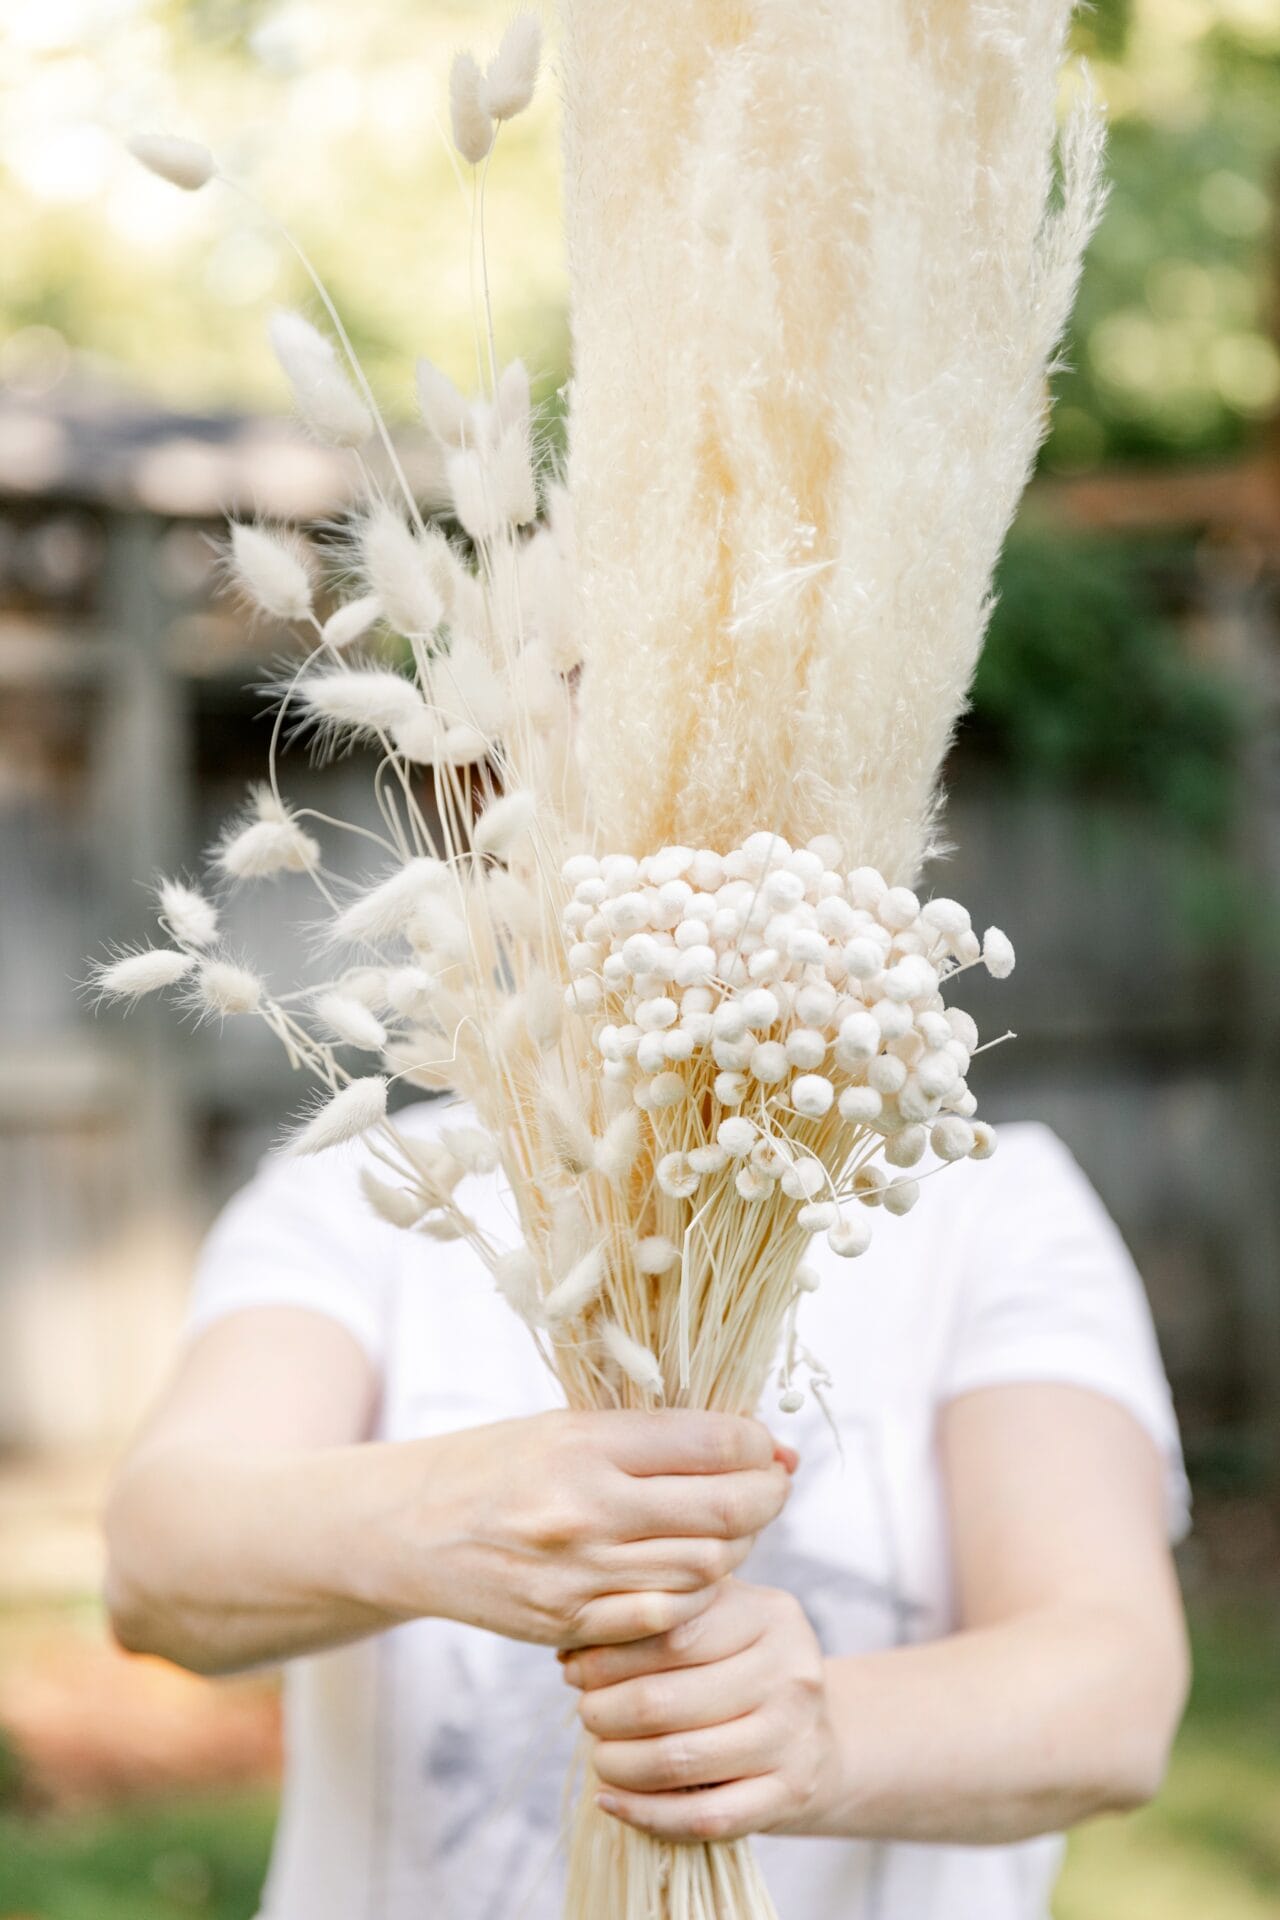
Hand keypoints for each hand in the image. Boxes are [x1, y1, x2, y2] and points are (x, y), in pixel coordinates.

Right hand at [407, 1412, 792, 1648]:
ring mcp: (578, 1575)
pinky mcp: (570, 1624)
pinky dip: (693, 1594)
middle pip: (724, 1512)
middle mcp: (585, 1509)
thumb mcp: (568, 1424)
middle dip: (767, 1497)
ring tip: (727, 1525)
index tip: (765, 1445)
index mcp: (586, 1443)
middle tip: (771, 1486)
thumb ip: (656, 1436)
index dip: (758, 1445)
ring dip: (734, 1546)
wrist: (408, 1528)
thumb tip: (755, 1442)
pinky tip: (687, 1571)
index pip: (714, 1443)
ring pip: (706, 1568)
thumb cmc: (497, 1464)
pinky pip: (665, 1618)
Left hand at [563, 1579, 837, 1839]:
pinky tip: (613, 1800)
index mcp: (770, 1615)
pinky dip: (645, 1814)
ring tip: (599, 1755)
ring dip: (618, 1763)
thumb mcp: (721, 1620)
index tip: (575, 1667)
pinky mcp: (788, 1796)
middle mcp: (790, 1673)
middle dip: (605, 1710)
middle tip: (584, 1711)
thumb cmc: (744, 1668)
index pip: (671, 1633)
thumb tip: (572, 1645)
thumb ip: (662, 1616)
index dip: (610, 1655)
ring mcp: (793, 1739)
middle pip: (665, 1700)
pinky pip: (702, 1817)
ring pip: (678, 1760)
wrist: (814, 1736)